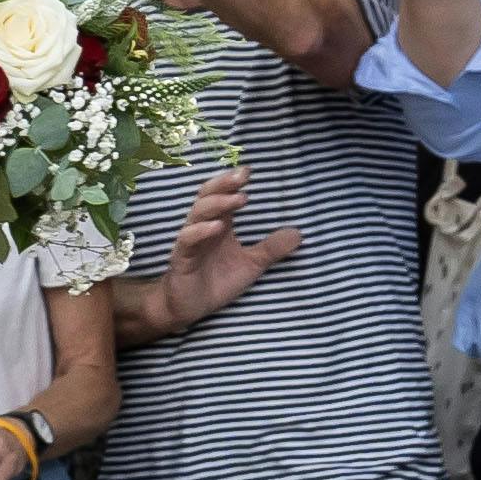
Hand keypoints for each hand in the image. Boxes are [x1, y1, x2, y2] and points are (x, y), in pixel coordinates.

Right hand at [157, 168, 299, 330]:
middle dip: (223, 184)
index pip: (222, 195)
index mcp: (219, 224)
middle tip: (241, 177)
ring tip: (237, 199)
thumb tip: (298, 233)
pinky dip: (201, 231)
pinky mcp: (182, 257)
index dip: (232, 182)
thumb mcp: (251, 265)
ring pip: (197, 213)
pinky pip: (188, 239)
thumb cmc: (217, 281)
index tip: (248, 171)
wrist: (189, 308)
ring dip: (217, 204)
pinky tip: (217, 227)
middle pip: (208, 196)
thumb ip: (271, 249)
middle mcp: (203, 227)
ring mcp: (191, 241)